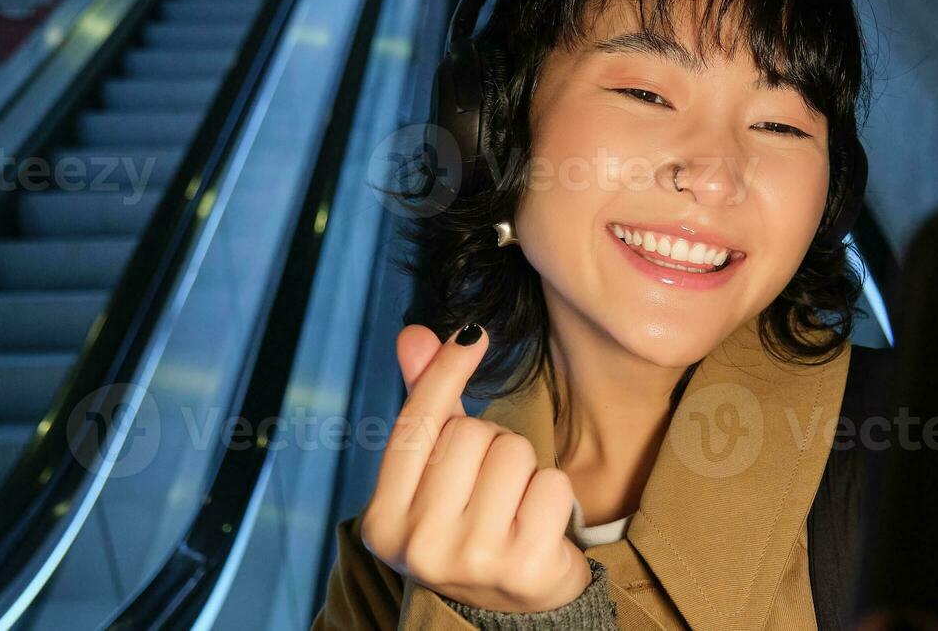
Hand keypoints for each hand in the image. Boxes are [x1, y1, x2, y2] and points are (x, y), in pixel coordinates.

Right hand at [358, 324, 593, 612]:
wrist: (512, 615)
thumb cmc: (468, 528)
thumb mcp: (435, 476)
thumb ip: (425, 407)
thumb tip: (414, 334)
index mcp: (383, 522)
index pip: (416, 425)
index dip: (445, 373)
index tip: (474, 335)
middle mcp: (419, 544)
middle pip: (472, 433)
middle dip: (490, 445)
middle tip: (488, 487)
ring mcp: (472, 560)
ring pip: (514, 453)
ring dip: (524, 469)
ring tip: (513, 506)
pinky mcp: (525, 568)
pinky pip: (553, 485)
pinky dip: (554, 496)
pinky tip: (538, 525)